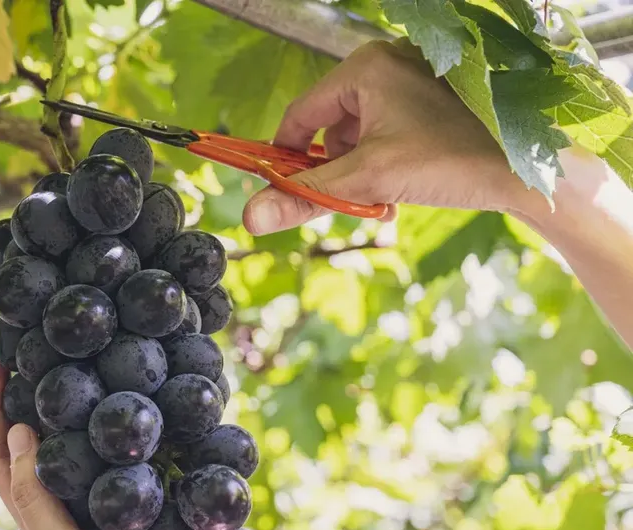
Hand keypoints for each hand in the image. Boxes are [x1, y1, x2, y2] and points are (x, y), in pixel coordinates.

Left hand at [0, 344, 257, 529]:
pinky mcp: (163, 492)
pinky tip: (154, 381)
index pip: (4, 451)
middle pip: (47, 430)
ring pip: (96, 431)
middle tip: (41, 333)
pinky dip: (143, 410)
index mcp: (46, 518)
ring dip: (90, 387)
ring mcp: (121, 495)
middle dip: (37, 382)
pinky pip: (147, 443)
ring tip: (93, 343)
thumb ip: (38, 502)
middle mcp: (79, 500)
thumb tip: (20, 431)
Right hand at [243, 39, 542, 234]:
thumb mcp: (369, 181)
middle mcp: (387, 63)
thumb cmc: (453, 160)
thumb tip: (251, 217)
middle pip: (330, 125)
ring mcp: (413, 78)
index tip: (282, 190)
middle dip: (335, 170)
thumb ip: (306, 196)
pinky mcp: (432, 98)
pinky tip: (400, 187)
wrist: (528, 171)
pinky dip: (384, 163)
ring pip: (359, 133)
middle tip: (349, 201)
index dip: (285, 157)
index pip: (301, 114)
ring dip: (361, 172)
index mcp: (366, 68)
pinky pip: (386, 131)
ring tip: (382, 198)